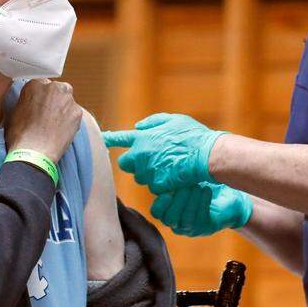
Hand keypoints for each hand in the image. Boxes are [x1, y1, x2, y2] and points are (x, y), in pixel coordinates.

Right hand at [5, 79, 81, 163]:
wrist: (34, 152)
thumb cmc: (20, 135)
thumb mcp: (14, 111)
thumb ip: (25, 101)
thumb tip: (29, 103)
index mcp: (34, 85)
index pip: (41, 84)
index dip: (41, 96)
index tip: (40, 105)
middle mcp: (52, 87)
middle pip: (57, 89)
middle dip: (54, 99)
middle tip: (49, 114)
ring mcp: (67, 99)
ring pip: (67, 99)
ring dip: (63, 108)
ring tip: (55, 124)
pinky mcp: (77, 111)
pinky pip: (74, 113)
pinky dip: (70, 119)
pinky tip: (62, 130)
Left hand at [102, 113, 226, 193]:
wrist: (207, 155)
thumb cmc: (193, 135)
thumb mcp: (173, 119)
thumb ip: (153, 122)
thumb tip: (138, 127)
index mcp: (143, 138)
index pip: (120, 138)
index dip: (109, 139)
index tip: (100, 139)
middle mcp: (142, 155)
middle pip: (125, 163)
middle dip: (133, 162)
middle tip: (148, 159)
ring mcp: (149, 172)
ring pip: (141, 177)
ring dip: (149, 173)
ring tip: (168, 166)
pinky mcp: (157, 186)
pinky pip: (154, 187)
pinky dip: (162, 184)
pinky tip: (174, 176)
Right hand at [150, 183, 252, 236]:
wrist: (228, 196)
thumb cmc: (202, 185)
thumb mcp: (187, 180)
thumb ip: (176, 178)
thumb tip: (166, 168)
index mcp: (168, 210)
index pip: (157, 212)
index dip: (160, 203)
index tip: (167, 191)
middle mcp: (177, 222)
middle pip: (169, 217)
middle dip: (178, 199)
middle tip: (187, 185)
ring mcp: (192, 228)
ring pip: (186, 218)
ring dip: (191, 200)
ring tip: (197, 186)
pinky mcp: (206, 227)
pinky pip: (200, 218)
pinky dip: (202, 202)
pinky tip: (206, 190)